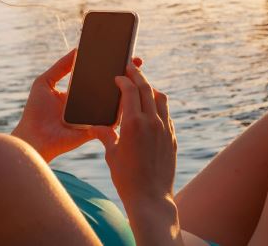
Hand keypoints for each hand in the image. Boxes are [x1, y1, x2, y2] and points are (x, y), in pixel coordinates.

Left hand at [12, 49, 142, 161]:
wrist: (33, 138)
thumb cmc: (35, 112)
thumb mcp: (44, 82)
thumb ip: (60, 67)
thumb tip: (77, 49)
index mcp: (79, 92)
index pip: (98, 76)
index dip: (110, 66)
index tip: (123, 54)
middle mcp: (89, 104)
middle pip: (110, 88)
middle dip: (125, 75)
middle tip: (136, 62)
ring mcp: (94, 117)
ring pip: (114, 102)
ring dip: (126, 90)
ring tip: (135, 76)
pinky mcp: (97, 128)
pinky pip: (112, 119)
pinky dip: (121, 109)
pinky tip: (128, 96)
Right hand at [91, 64, 181, 243]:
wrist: (151, 198)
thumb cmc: (126, 178)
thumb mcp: (111, 155)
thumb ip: (105, 135)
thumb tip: (95, 125)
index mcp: (133, 124)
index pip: (130, 90)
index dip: (123, 80)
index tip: (118, 76)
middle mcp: (152, 122)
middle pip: (147, 89)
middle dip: (137, 76)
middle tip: (131, 68)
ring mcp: (165, 129)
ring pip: (161, 99)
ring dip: (151, 89)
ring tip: (142, 86)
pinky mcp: (172, 137)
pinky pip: (166, 114)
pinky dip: (158, 106)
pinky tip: (151, 109)